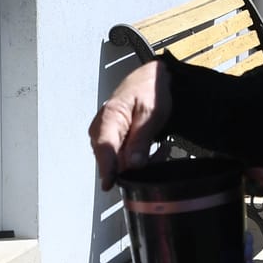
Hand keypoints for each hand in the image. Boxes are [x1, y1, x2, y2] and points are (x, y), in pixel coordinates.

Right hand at [89, 60, 172, 188]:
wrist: (149, 79)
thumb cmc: (149, 90)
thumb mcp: (152, 113)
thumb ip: (141, 139)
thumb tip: (133, 165)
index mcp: (109, 117)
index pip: (104, 147)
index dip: (107, 168)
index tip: (109, 183)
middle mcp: (101, 129)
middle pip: (111, 160)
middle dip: (134, 167)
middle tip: (160, 155)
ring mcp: (106, 137)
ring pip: (118, 163)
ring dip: (140, 164)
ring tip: (161, 150)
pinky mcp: (113, 142)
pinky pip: (123, 160)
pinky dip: (139, 160)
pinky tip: (154, 151)